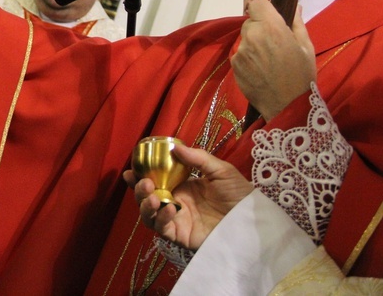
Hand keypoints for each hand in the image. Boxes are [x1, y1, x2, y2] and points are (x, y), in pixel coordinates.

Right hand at [125, 145, 252, 249]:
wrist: (253, 220)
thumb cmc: (239, 194)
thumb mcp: (221, 170)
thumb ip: (198, 158)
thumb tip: (176, 147)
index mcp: (181, 186)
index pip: (154, 181)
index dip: (139, 176)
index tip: (130, 170)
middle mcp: (175, 203)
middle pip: (146, 199)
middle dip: (139, 191)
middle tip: (143, 183)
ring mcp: (177, 220)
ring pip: (149, 216)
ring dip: (144, 205)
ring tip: (152, 196)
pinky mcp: (181, 236)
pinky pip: (163, 229)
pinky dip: (161, 219)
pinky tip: (171, 208)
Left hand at [231, 0, 315, 119]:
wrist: (287, 105)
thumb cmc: (302, 74)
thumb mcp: (306, 47)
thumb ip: (296, 23)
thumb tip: (294, 7)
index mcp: (271, 28)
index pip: (257, 4)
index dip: (264, 9)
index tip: (272, 17)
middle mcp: (251, 36)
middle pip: (250, 22)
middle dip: (260, 27)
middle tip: (274, 43)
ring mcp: (240, 52)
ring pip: (245, 39)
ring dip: (253, 43)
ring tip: (268, 60)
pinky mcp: (233, 65)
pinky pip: (240, 54)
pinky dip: (248, 58)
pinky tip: (260, 70)